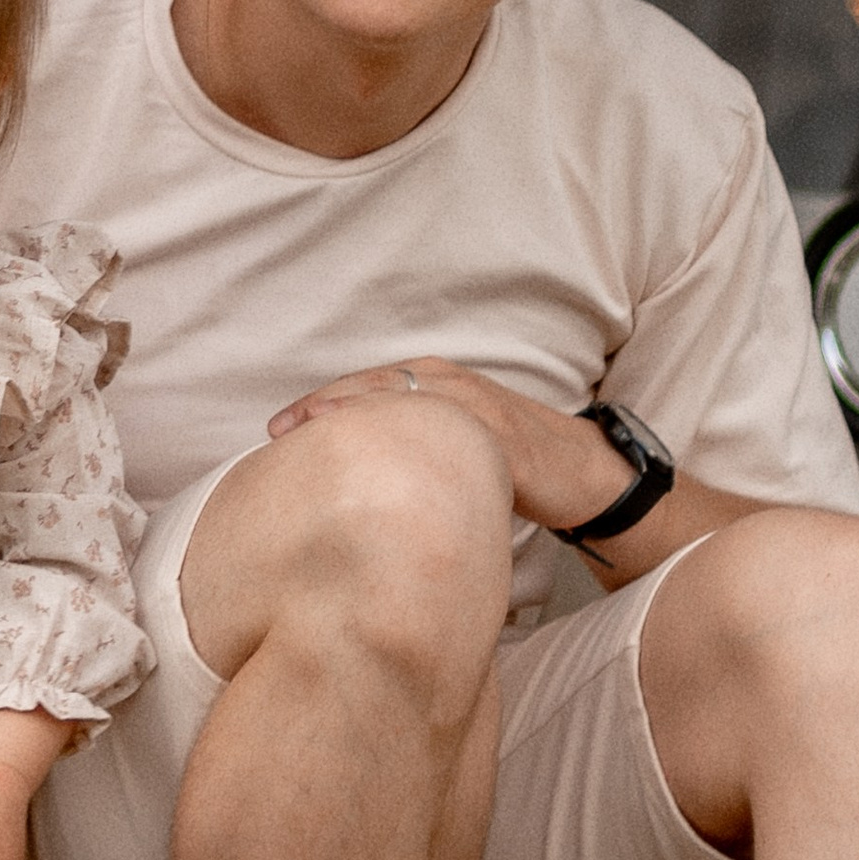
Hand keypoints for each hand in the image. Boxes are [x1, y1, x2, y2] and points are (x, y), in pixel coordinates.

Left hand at [266, 356, 623, 536]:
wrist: (581, 471)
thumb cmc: (510, 462)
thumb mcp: (453, 444)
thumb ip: (409, 446)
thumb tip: (347, 475)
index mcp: (437, 383)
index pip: (366, 387)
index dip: (320, 405)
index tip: (276, 429)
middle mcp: (454, 388)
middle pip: (378, 388)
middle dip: (327, 407)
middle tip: (281, 432)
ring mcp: (480, 411)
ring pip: (412, 406)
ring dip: (364, 416)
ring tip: (320, 433)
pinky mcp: (506, 442)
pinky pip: (460, 442)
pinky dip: (425, 448)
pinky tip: (396, 466)